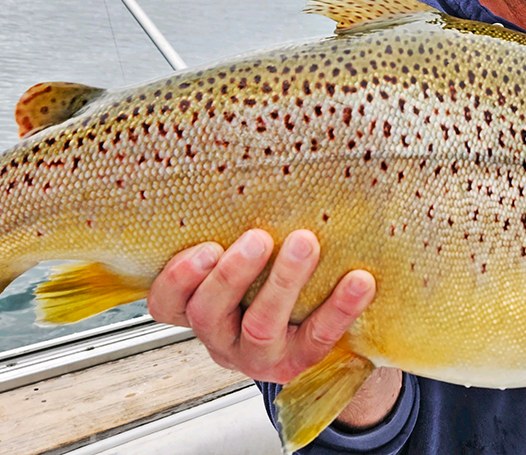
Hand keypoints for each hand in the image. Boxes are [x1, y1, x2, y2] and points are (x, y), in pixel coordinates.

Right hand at [147, 229, 374, 385]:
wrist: (311, 330)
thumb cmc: (264, 278)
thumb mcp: (238, 258)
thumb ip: (229, 229)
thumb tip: (251, 163)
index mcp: (197, 309)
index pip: (166, 303)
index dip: (179, 278)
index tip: (206, 246)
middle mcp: (222, 337)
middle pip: (209, 312)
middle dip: (232, 274)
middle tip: (258, 238)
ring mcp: (259, 355)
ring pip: (260, 326)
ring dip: (283, 282)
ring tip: (304, 244)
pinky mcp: (300, 362)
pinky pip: (318, 337)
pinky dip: (340, 307)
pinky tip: (360, 280)